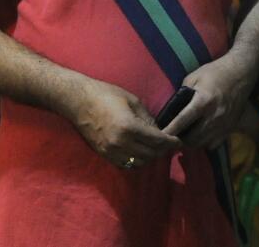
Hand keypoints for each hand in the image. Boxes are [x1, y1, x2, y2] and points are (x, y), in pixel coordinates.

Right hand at [65, 76, 180, 168]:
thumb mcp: (132, 101)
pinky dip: (137, 160)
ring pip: (139, 163)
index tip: (180, 141)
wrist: (78, 101)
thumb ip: (147, 118)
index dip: (171, 142)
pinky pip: (126, 164)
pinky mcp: (104, 155)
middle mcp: (120, 144)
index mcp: (129, 128)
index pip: (157, 141)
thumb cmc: (106, 94)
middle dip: (163, 150)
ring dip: (150, 157)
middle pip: (150, 155)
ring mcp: (111, 151)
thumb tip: (158, 130)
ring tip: (157, 148)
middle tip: (171, 144)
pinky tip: (141, 151)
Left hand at [163, 53, 254, 149]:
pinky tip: (200, 135)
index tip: (160, 137)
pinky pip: (214, 144)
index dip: (170, 130)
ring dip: (192, 142)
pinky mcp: (230, 127)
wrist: (241, 73)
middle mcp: (214, 115)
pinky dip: (205, 143)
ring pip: (203, 143)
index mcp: (204, 101)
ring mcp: (224, 124)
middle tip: (171, 138)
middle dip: (180, 140)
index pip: (183, 121)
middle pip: (192, 138)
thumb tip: (172, 108)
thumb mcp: (195, 76)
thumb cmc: (215, 72)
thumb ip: (182, 93)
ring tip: (184, 137)